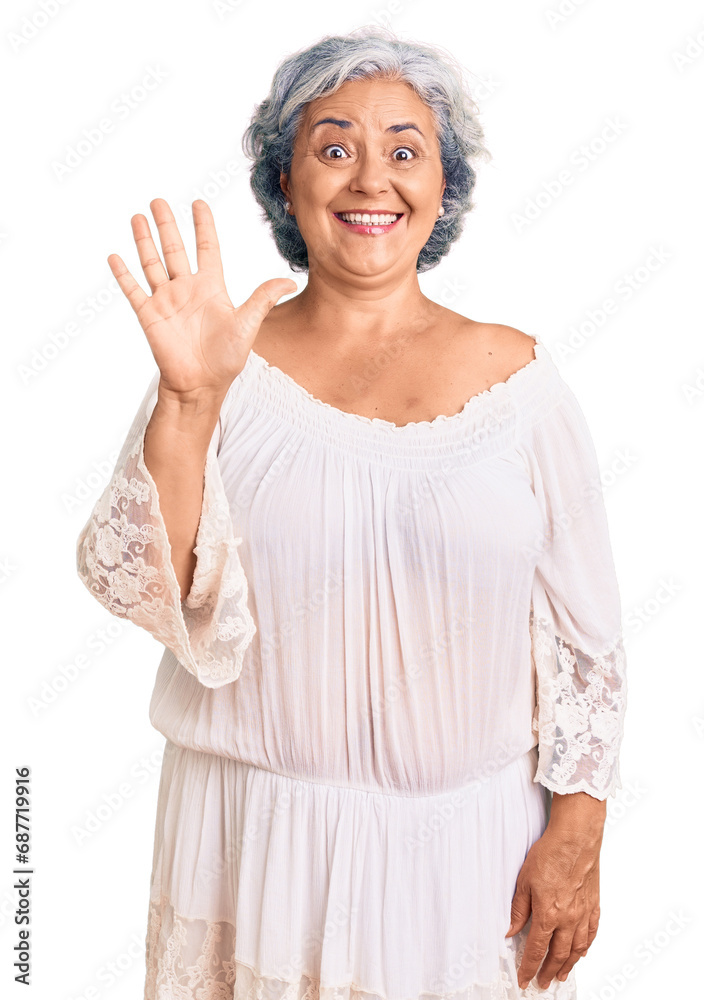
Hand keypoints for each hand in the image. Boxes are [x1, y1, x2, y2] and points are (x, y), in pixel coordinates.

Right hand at [107, 198, 296, 401]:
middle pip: (175, 249)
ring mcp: (167, 301)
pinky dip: (123, 273)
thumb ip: (263, 299)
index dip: (203, 226)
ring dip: (145, 240)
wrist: (201, 385)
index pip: (207, 248)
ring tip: (138, 217)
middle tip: (159, 201)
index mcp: (212, 287)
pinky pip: (133, 290)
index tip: (199, 203)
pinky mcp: (149, 315)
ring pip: (152, 263)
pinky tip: (115, 256)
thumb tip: (291, 281)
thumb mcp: (248, 324)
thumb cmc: (226, 358)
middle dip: (167, 225)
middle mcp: (187, 289)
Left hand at [505, 796, 604, 990]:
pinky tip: (582, 952)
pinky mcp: (594, 905)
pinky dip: (586, 946)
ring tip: (561, 975)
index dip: (528, 967)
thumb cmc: (550, 854)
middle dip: (547, 971)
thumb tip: (511, 931)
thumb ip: (519, 910)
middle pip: (557, 954)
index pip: (536, 949)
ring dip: (568, 965)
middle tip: (541, 982)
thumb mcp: (524, 881)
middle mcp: (568, 919)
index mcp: (548, 914)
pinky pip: (592, 932)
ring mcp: (583, 913)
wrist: (575, 839)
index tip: (524, 979)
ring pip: (576, 949)